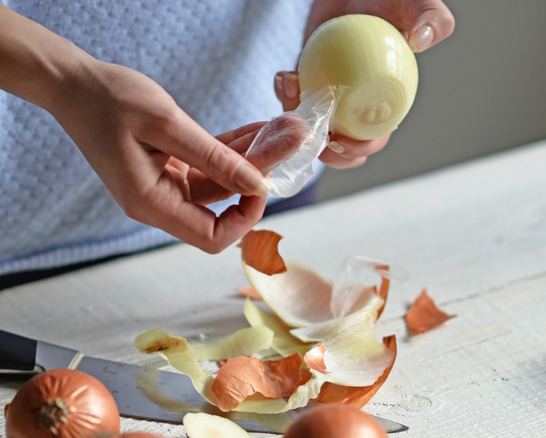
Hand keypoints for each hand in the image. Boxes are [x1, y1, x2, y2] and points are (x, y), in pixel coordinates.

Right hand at [50, 59, 272, 253]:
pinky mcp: (170, 166)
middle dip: (259, 175)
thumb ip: (215, 158)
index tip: (264, 182)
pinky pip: (211, 164)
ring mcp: (165, 184)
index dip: (245, 217)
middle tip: (292, 139)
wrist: (73, 83)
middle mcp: (160, 201)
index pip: (212, 236)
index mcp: (152, 203)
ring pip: (222, 181)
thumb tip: (259, 184)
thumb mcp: (166, 125)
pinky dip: (234, 148)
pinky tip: (260, 128)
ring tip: (283, 128)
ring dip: (252, 156)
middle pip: (223, 205)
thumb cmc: (110, 100)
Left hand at [275, 0, 454, 168]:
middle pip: (340, 144)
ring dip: (296, 117)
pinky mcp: (309, 78)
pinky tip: (284, 76)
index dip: (358, 149)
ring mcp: (331, 93)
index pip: (373, 138)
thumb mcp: (420, 3)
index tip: (340, 141)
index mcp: (387, 104)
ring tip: (292, 87)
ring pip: (311, 123)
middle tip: (308, 130)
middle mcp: (358, 105)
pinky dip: (285, 90)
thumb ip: (432, 20)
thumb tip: (419, 40)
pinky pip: (294, 94)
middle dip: (321, 149)